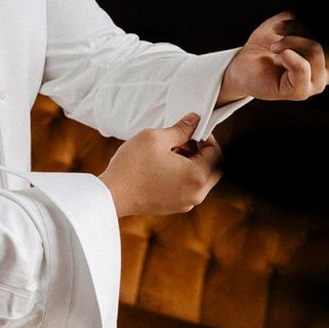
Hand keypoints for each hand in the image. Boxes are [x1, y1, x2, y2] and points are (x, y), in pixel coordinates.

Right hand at [98, 114, 221, 216]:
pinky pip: (188, 188)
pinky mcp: (174, 207)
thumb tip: (194, 120)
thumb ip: (180, 129)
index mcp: (197, 176)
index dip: (206, 137)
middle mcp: (196, 193)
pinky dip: (183, 175)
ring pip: (201, 179)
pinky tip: (163, 166)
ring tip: (168, 152)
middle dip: (201, 151)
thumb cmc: (132, 166)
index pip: (216, 153)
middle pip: (213, 168)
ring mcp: (185, 203)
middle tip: (181, 140)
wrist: (112, 194)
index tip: (190, 129)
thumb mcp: (156, 138)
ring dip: (192, 163)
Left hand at [218, 12, 328, 104]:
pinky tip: (277, 59)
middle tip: (277, 31)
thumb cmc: (266, 44)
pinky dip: (286, 56)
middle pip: (326, 42)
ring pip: (315, 51)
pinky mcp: (300, 92)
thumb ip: (305, 22)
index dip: (309, 25)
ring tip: (275, 47)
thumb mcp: (288, 24)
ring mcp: (315, 84)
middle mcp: (328, 73)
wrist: (242, 62)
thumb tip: (316, 22)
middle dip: (299, 30)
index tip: (285, 22)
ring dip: (290, 41)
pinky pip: (302, 67)